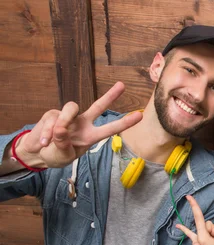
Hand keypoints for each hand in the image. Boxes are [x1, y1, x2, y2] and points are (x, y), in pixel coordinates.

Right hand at [15, 82, 141, 168]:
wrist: (37, 153)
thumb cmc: (56, 155)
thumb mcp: (62, 155)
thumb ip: (63, 144)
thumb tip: (61, 128)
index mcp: (90, 136)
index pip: (110, 128)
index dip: (124, 123)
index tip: (139, 116)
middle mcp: (82, 124)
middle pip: (98, 106)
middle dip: (110, 96)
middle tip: (122, 85)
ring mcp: (68, 117)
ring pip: (71, 108)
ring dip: (63, 121)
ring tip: (53, 139)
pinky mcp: (53, 114)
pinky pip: (52, 118)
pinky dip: (47, 132)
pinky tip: (44, 142)